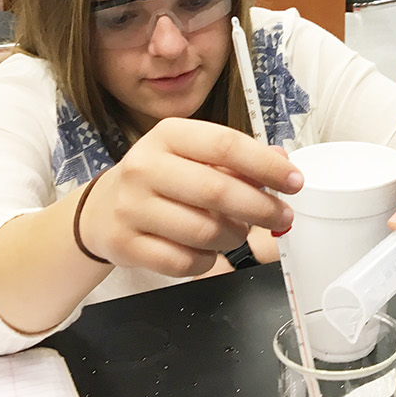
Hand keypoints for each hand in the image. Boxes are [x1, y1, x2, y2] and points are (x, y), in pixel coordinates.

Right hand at [77, 118, 301, 277]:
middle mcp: (145, 166)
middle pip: (217, 191)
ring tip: (240, 232)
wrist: (101, 210)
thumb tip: (281, 161)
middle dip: (260, 208)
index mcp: (168, 135)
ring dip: (235, 236)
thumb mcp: (193, 155)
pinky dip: (208, 261)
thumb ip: (237, 157)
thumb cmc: (160, 178)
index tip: (294, 181)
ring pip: (204, 231)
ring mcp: (131, 207)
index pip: (226, 145)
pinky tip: (210, 251)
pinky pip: (183, 262)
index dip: (266, 166)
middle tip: (282, 216)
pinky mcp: (125, 244)